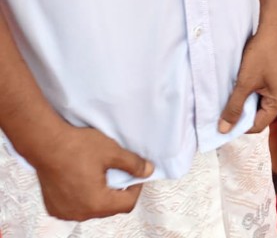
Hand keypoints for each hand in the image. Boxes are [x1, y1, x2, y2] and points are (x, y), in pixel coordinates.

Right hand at [33, 125, 152, 220]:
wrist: (46, 144)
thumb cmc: (76, 147)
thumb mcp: (112, 151)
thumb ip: (133, 164)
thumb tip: (148, 171)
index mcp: (97, 203)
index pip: (127, 204)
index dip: (136, 188)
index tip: (135, 174)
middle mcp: (81, 213)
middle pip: (110, 208)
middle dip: (118, 191)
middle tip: (118, 171)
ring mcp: (65, 212)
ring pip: (92, 208)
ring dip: (100, 195)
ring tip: (99, 174)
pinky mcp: (55, 208)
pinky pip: (76, 207)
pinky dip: (83, 196)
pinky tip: (82, 179)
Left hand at [219, 31, 276, 135]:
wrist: (271, 30)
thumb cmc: (260, 56)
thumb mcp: (245, 83)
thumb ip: (234, 107)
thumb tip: (223, 131)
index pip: (257, 125)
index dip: (240, 126)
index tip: (223, 124)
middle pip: (259, 115)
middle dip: (242, 114)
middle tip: (224, 112)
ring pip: (259, 104)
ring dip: (245, 103)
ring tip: (230, 100)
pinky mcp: (276, 79)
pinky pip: (262, 93)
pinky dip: (250, 93)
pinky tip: (240, 88)